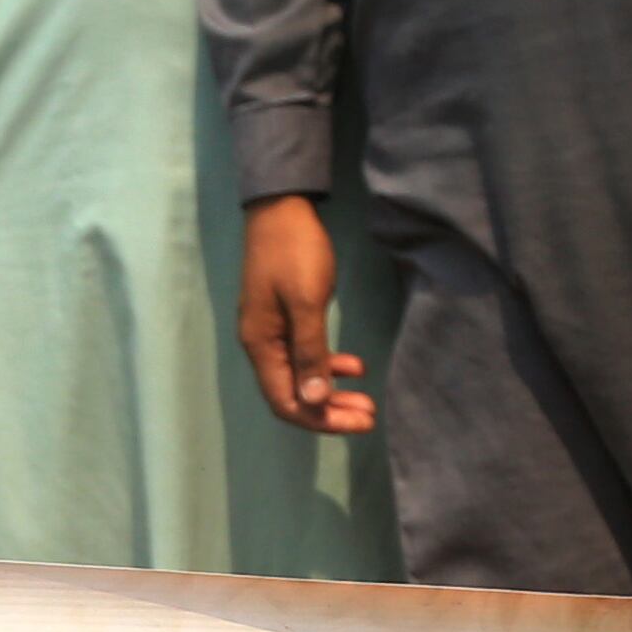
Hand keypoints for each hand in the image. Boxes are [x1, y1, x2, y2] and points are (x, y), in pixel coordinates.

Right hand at [234, 192, 369, 434]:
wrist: (281, 209)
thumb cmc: (293, 253)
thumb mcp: (306, 302)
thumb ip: (310, 353)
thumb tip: (314, 400)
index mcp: (262, 346)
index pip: (287, 402)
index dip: (321, 419)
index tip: (358, 422)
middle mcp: (263, 346)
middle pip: (295, 395)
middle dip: (331, 410)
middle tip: (370, 415)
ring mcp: (273, 332)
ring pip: (303, 378)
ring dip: (334, 392)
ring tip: (367, 399)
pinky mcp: (286, 319)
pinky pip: (307, 356)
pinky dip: (330, 365)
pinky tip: (355, 367)